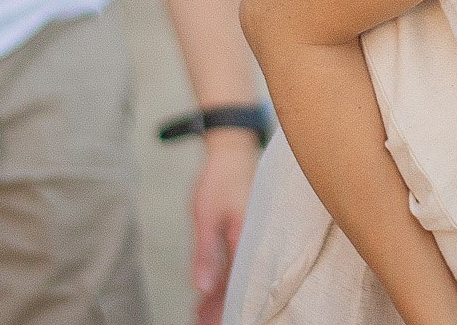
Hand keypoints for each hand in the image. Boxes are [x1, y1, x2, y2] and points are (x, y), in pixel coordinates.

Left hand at [189, 129, 261, 324]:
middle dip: (221, 309)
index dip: (222, 309)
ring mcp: (253, 238)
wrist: (234, 149)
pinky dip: (225, 279)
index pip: (236, 286)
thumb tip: (201, 289)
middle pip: (239, 286)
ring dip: (221, 297)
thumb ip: (205, 253)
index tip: (209, 324)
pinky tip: (210, 293)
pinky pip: (237, 262)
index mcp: (247, 240)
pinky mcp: (247, 233)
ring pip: (238, 276)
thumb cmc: (221, 177)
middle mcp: (255, 242)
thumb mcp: (205, 215)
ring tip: (202, 317)